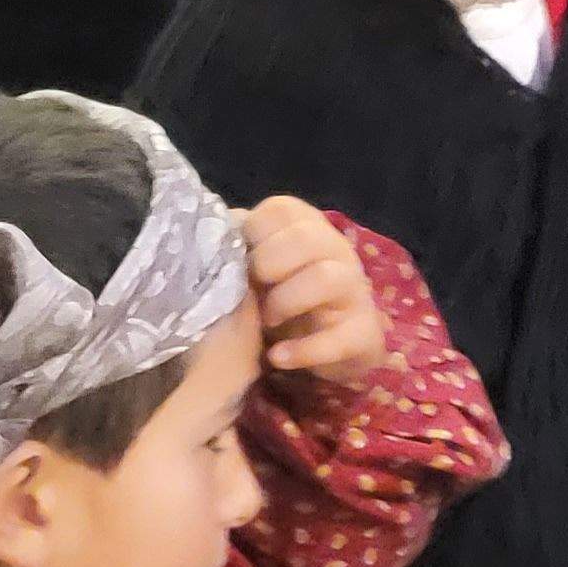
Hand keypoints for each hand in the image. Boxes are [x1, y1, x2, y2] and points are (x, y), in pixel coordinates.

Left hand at [246, 197, 386, 385]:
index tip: (241, 259)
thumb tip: (204, 236)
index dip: (253, 233)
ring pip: (326, 278)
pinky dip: (302, 350)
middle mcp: (336, 250)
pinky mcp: (362, 332)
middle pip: (306, 237)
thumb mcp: (260, 268)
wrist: (332, 343)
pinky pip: (339, 338)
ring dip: (287, 300)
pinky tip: (277, 356)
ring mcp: (354, 290)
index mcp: (308, 226)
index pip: (281, 210)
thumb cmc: (284, 294)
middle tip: (253, 289)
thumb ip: (238, 247)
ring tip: (267, 321)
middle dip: (269, 264)